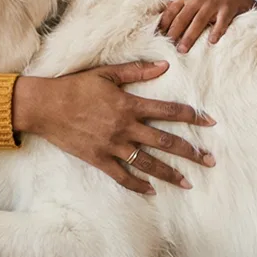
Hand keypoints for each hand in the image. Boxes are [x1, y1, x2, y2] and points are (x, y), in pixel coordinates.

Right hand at [12, 62, 215, 194]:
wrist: (45, 106)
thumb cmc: (75, 86)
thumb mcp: (106, 73)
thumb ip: (137, 71)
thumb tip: (164, 65)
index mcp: (129, 104)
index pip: (168, 110)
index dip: (192, 115)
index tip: (210, 122)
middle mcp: (125, 127)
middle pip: (165, 141)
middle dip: (190, 151)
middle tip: (210, 160)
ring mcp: (112, 146)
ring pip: (148, 163)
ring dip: (170, 173)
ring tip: (188, 182)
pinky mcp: (99, 159)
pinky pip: (122, 176)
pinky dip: (138, 184)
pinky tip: (151, 190)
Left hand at [159, 0, 255, 52]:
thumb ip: (176, 8)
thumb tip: (157, 25)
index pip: (171, 11)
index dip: (164, 24)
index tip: (157, 37)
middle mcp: (198, 0)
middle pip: (183, 18)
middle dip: (174, 33)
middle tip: (168, 47)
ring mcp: (213, 4)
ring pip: (199, 21)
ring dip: (190, 36)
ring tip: (183, 49)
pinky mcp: (227, 9)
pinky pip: (221, 21)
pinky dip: (217, 31)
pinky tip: (212, 41)